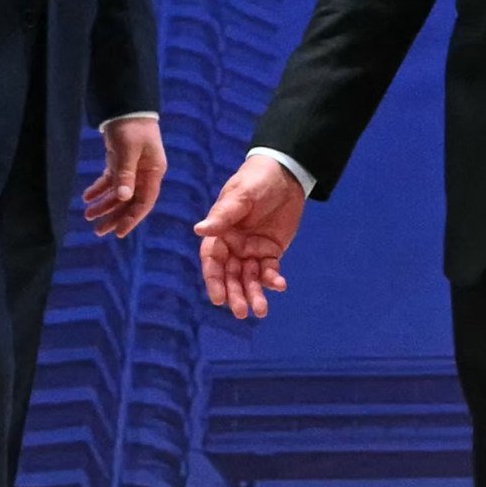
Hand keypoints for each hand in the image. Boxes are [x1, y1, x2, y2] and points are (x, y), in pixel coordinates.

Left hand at [82, 116, 166, 238]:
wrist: (126, 107)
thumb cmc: (132, 127)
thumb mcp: (128, 150)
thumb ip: (125, 174)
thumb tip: (123, 198)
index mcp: (153, 173)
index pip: (144, 202)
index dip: (131, 219)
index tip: (118, 232)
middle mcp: (144, 174)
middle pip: (130, 202)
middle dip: (114, 216)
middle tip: (98, 231)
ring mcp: (133, 170)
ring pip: (118, 194)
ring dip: (104, 205)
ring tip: (88, 215)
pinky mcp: (120, 163)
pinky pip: (110, 182)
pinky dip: (99, 190)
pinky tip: (87, 197)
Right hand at [195, 154, 307, 319]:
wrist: (286, 174)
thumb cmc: (256, 180)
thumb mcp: (240, 196)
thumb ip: (223, 216)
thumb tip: (199, 230)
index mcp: (220, 233)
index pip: (213, 261)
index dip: (214, 280)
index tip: (218, 299)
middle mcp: (233, 245)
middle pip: (231, 275)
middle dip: (235, 294)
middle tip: (242, 312)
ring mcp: (251, 250)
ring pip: (249, 278)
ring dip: (254, 294)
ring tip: (260, 311)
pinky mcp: (271, 251)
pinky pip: (269, 270)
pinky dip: (273, 280)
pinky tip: (279, 285)